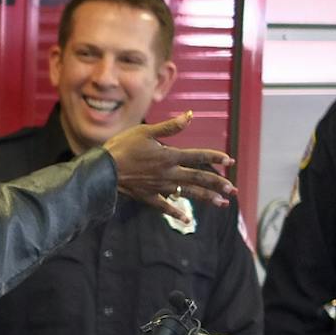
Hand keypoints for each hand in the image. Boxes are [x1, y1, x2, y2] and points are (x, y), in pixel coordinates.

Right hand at [103, 112, 234, 212]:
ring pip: (188, 193)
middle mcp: (168, 173)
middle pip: (198, 178)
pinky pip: (165, 207)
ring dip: (206, 198)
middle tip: (233, 189)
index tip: (230, 161)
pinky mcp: (148, 197)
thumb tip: (191, 115)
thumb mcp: (145, 131)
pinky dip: (176, 213)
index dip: (215, 157)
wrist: (102, 170)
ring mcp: (159, 187)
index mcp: (169, 156)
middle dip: (218, 183)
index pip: (198, 157)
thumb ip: (170, 126)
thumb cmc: (122, 147)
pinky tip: (187, 219)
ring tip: (222, 203)